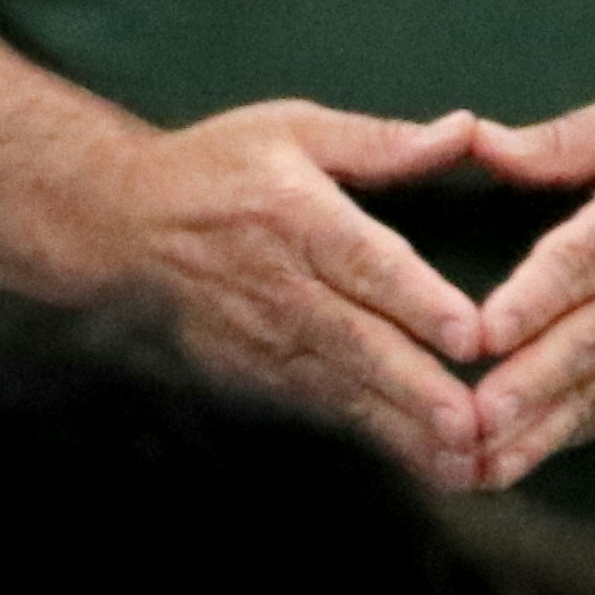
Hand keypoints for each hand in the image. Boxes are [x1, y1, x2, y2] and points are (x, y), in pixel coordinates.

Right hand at [90, 100, 495, 480]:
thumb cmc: (217, 168)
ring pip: (345, 388)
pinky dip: (376, 438)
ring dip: (405, 428)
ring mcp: (266, 338)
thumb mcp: (291, 129)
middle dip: (416, 387)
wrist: (122, 224)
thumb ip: (380, 141)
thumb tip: (465, 130)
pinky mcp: (257, 373)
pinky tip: (427, 465)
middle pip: (357, 341)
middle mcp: (281, 284)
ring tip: (465, 464)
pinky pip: (324, 408)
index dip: (416, 300)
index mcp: (295, 213)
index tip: (470, 336)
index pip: (363, 262)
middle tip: (472, 424)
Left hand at [463, 88, 594, 488]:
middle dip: (528, 386)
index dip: (535, 298)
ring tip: (481, 462)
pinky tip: (520, 463)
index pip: (582, 263)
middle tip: (472, 419)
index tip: (485, 332)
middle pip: (584, 341)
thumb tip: (476, 138)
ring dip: (539, 429)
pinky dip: (569, 438)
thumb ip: (560, 139)